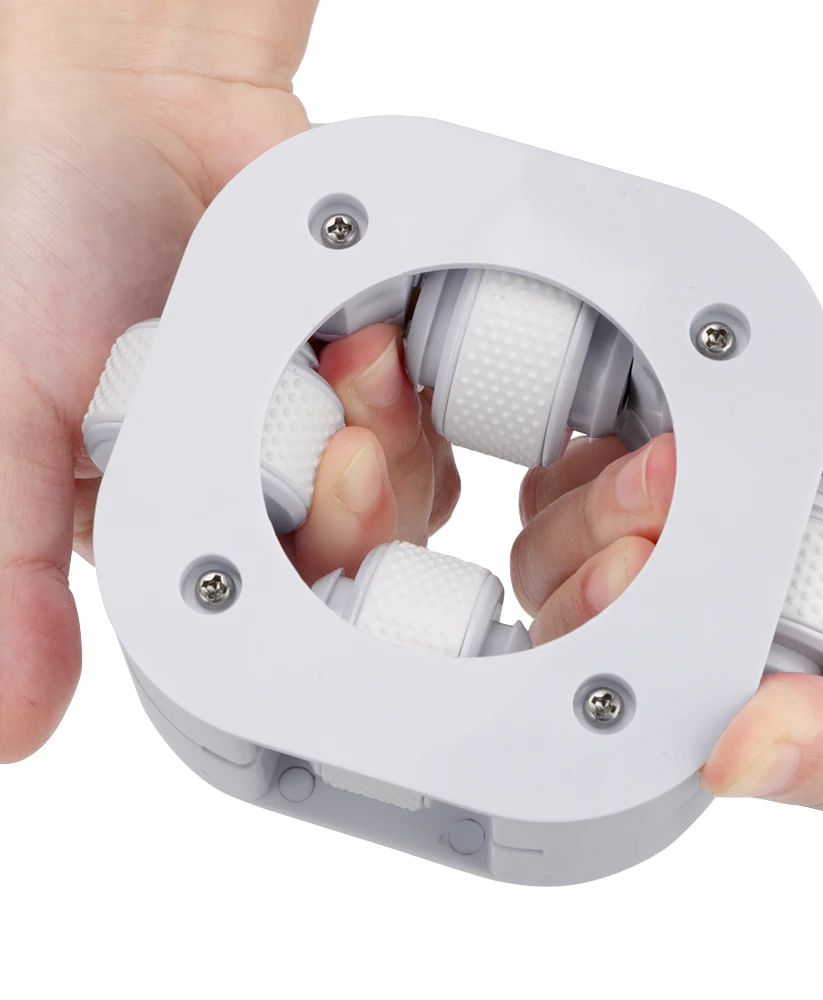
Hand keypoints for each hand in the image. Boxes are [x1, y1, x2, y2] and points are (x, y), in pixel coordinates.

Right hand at [0, 2, 455, 759]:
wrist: (132, 107)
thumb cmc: (42, 240)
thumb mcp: (4, 414)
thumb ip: (8, 568)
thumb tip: (16, 730)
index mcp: (164, 524)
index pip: (251, 607)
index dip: (301, 580)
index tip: (316, 494)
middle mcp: (247, 498)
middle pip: (344, 568)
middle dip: (359, 508)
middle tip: (343, 431)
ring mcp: (316, 440)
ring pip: (399, 507)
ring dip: (392, 442)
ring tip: (356, 358)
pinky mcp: (369, 389)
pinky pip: (429, 439)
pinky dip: (418, 403)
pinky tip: (386, 349)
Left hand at [514, 311, 822, 807]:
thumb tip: (731, 768)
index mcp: (737, 661)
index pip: (609, 671)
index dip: (586, 645)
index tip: (624, 611)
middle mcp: (703, 576)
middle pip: (567, 580)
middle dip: (581, 565)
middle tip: (645, 549)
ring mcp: (705, 487)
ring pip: (574, 494)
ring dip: (594, 490)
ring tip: (673, 476)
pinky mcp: (728, 404)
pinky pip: (631, 401)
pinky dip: (620, 412)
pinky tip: (663, 429)